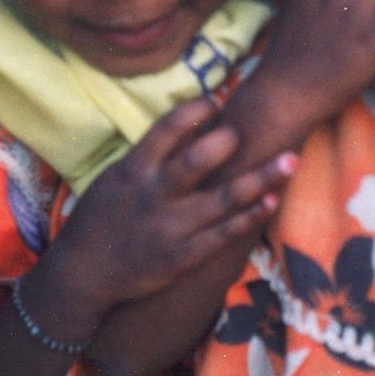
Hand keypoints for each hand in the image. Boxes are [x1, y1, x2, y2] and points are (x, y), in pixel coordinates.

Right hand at [49, 98, 293, 315]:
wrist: (83, 275)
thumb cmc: (100, 220)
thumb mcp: (115, 179)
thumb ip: (148, 156)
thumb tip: (188, 127)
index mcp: (133, 171)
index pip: (166, 130)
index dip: (193, 111)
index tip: (216, 100)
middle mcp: (154, 196)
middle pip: (198, 162)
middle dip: (227, 142)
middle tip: (247, 130)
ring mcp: (171, 228)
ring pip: (224, 199)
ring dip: (261, 178)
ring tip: (290, 160)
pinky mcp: (183, 257)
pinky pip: (225, 235)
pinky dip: (251, 217)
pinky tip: (273, 201)